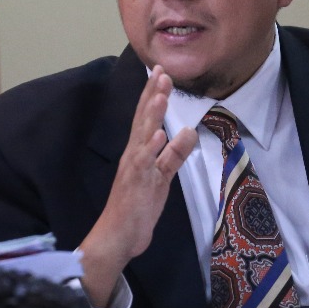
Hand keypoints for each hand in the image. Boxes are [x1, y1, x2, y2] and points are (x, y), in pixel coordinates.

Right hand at [78, 68, 196, 307]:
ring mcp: (134, 168)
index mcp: (139, 151)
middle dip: (152, 95)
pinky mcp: (137, 184)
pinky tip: (158, 135)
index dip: (154, 94)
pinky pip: (144, 165)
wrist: (118, 236)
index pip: (147, 117)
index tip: (161, 72)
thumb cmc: (138, 207)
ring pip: (143, 136)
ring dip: (151, 115)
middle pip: (143, 119)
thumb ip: (175, 154)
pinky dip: (151, 149)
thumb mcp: (163, 176)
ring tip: (160, 93)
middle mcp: (134, 154)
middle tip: (161, 71)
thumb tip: (189, 130)